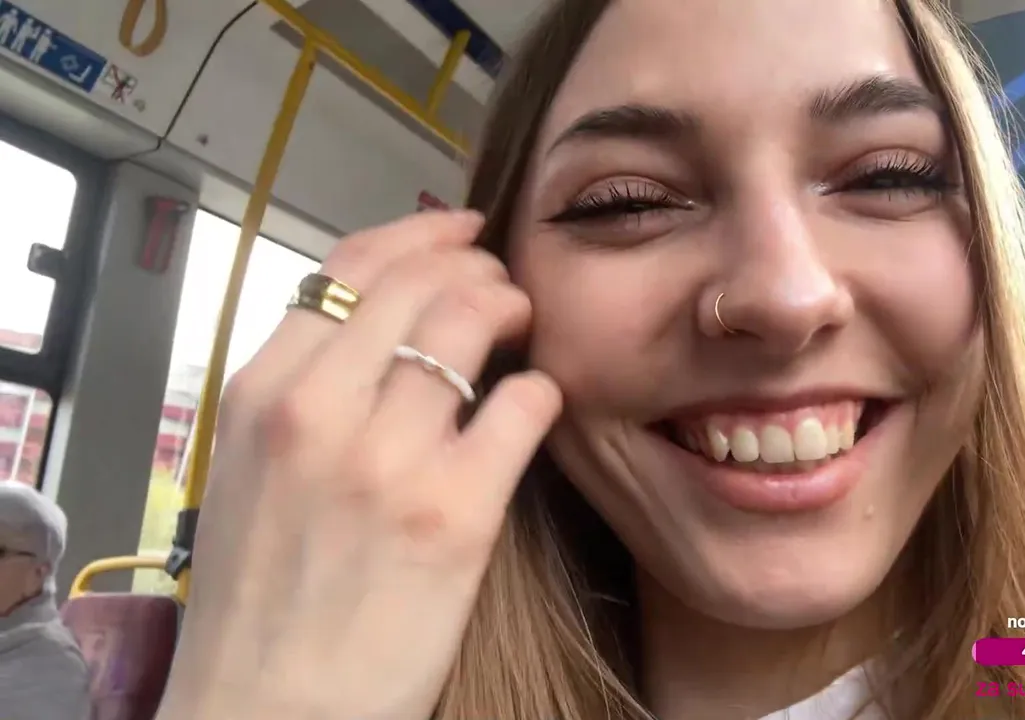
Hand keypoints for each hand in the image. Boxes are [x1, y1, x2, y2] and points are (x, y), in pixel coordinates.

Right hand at [157, 211, 561, 719]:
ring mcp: (388, 459)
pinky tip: (536, 406)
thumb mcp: (246, 469)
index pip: (349, 266)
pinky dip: (541, 391)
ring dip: (514, 310)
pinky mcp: (456, 511)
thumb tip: (379, 321)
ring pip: (474, 320)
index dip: (419, 233)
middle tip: (502, 288)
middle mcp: (318, 411)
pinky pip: (522, 403)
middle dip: (478, 266)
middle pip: (422, 279)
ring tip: (523, 331)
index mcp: (261, 393)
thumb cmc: (262, 597)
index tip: (458, 230)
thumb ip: (302, 387)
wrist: (271, 708)